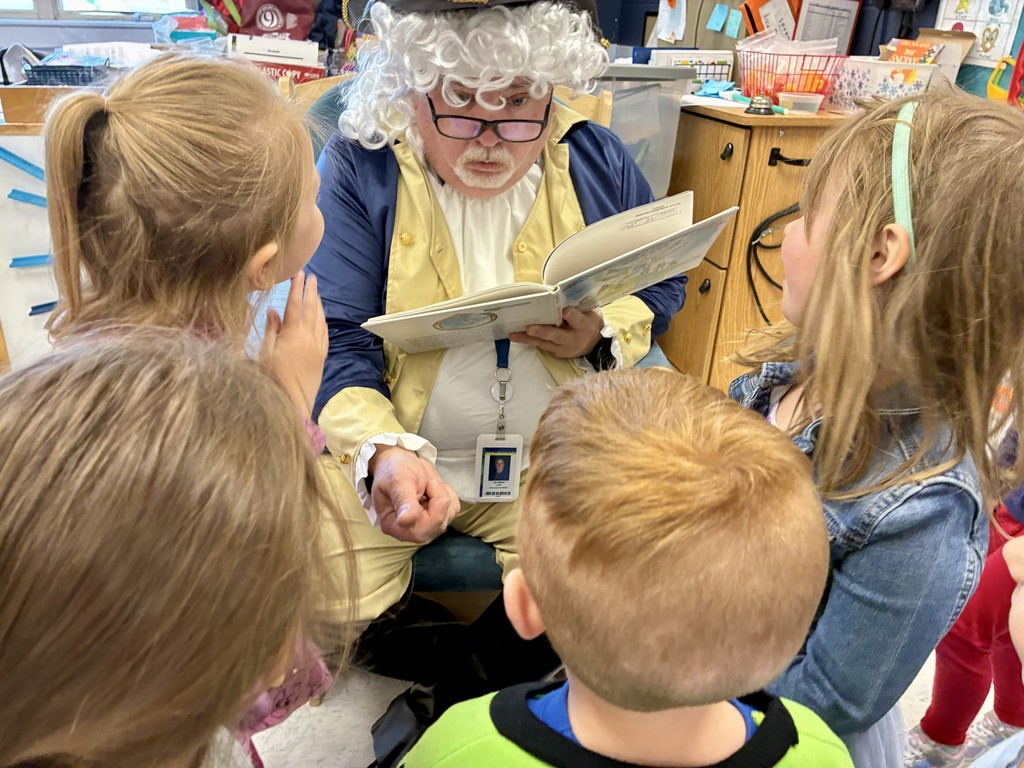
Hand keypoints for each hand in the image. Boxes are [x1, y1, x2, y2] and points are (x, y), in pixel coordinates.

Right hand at [259, 272, 327, 416]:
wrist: (291, 404)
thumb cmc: (271, 379)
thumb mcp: (264, 353)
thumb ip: (271, 330)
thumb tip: (274, 311)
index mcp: (293, 334)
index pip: (294, 305)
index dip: (296, 288)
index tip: (299, 273)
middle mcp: (309, 338)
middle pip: (311, 309)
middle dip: (311, 291)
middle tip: (311, 277)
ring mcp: (318, 348)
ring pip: (320, 320)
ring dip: (318, 305)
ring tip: (316, 293)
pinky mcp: (322, 358)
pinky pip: (325, 334)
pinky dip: (323, 322)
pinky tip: (322, 318)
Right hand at [369, 445, 460, 543]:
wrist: (400, 462)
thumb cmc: (394, 470)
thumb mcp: (397, 480)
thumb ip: (403, 500)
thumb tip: (405, 521)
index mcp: (393, 524)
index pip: (418, 532)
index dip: (433, 514)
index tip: (431, 485)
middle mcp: (409, 530)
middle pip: (437, 526)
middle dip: (439, 500)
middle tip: (429, 482)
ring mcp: (425, 525)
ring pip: (448, 516)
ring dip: (443, 494)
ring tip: (427, 483)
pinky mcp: (438, 517)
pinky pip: (453, 509)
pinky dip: (448, 494)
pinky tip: (433, 487)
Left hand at [508, 307, 603, 358]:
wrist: (595, 345)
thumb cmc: (589, 322)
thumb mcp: (590, 313)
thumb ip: (578, 305)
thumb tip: (560, 294)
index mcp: (584, 326)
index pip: (577, 319)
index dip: (571, 315)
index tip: (564, 310)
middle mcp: (573, 339)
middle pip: (556, 335)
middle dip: (542, 331)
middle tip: (530, 328)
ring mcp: (563, 348)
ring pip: (544, 342)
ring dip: (527, 338)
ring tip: (513, 334)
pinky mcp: (556, 352)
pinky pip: (541, 346)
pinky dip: (529, 341)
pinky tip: (517, 336)